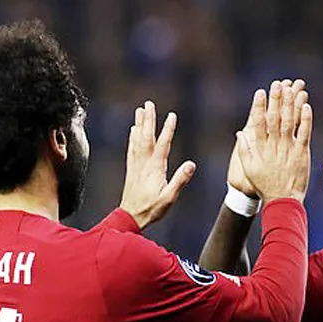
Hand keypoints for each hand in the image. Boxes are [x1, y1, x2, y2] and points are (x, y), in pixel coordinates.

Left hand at [119, 101, 196, 228]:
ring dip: (139, 124)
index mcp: (155, 169)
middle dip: (148, 120)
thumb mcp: (169, 197)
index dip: (168, 129)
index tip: (172, 115)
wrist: (130, 217)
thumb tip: (191, 164)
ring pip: (137, 140)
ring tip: (140, 111)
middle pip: (146, 137)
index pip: (163, 144)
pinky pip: (131, 149)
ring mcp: (136, 166)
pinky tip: (132, 130)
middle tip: (148, 104)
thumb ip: (180, 180)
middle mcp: (144, 164)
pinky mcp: (131, 170)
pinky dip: (132, 138)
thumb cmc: (152, 209)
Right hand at [236, 81, 312, 202]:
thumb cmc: (265, 185)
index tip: (260, 92)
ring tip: (292, 89)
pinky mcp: (302, 153)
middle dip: (276, 100)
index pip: (258, 123)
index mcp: (261, 148)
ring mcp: (288, 149)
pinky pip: (304, 133)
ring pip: (290, 122)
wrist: (282, 200)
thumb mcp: (250, 168)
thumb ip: (245, 150)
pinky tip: (307, 106)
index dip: (259, 107)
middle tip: (277, 84)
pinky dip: (306, 119)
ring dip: (291, 105)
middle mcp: (274, 146)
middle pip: (275, 119)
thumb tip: (240, 133)